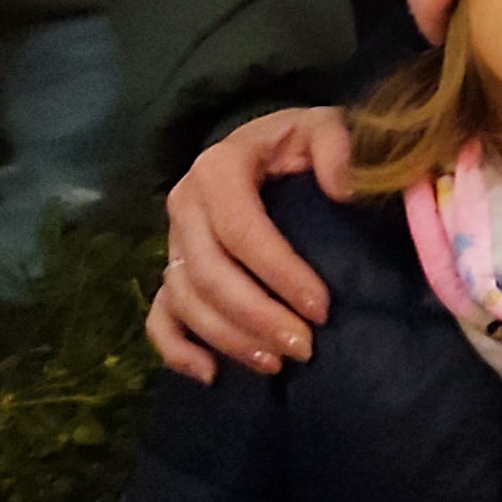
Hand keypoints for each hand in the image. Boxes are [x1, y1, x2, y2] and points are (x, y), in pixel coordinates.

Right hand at [147, 105, 355, 379]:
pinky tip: (209, 375)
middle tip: (304, 347)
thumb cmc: (295, 142)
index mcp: (217, 169)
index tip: (322, 308)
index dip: (279, 273)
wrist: (262, 149)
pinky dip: (176, 349)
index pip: (241, 230)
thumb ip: (335, 146)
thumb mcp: (320, 127)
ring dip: (227, 338)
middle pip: (208, 273)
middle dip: (255, 317)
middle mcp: (184, 205)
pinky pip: (158, 317)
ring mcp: (172, 242)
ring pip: (185, 300)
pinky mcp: (171, 271)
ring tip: (276, 364)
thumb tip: (343, 189)